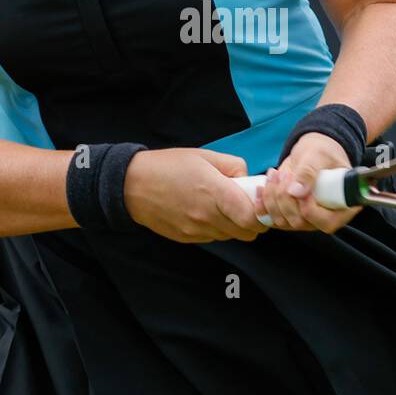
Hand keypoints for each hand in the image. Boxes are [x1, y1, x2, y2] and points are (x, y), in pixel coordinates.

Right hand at [122, 148, 270, 243]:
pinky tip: (205, 211)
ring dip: (234, 225)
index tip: (260, 203)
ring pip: (231, 236)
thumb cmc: (169, 166)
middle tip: (245, 205)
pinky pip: (213, 237)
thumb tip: (247, 179)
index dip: (262, 213)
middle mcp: (207, 216)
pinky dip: (217, 228)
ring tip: (222, 206)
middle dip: (252, 221)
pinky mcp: (187, 238)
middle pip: (247, 233)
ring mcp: (197, 230)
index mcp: (215, 192)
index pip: (252, 217)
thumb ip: (233, 166)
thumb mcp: (205, 155)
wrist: (133, 185)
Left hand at [255, 132, 364, 234]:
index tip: (300, 191)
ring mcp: (306, 219)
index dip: (311, 211)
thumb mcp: (317, 156)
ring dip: (273, 198)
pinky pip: (271, 218)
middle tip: (284, 174)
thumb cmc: (321, 153)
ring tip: (274, 174)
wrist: (310, 154)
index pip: (327, 222)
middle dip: (286, 199)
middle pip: (301, 222)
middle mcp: (324, 217)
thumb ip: (309, 171)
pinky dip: (262, 204)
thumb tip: (296, 192)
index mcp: (342, 206)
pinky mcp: (289, 216)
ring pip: (283, 220)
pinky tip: (262, 187)